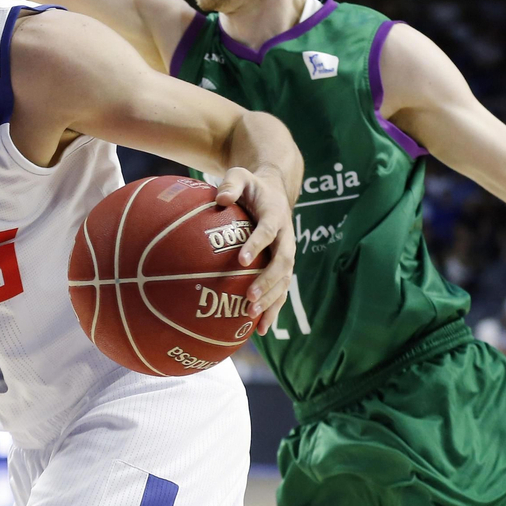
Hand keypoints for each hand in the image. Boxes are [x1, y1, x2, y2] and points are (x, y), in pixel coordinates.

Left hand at [214, 166, 295, 334]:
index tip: (241, 260)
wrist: (275, 190)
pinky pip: (281, 290)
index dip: (257, 244)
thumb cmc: (251, 184)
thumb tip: (218, 198)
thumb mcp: (240, 175)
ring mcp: (287, 253)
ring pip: (285, 281)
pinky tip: (260, 330)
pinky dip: (274, 309)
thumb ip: (230, 184)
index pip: (269, 230)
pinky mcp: (283, 266)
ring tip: (255, 318)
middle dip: (268, 282)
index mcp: (276, 214)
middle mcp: (286, 237)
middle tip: (250, 298)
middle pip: (283, 262)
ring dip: (273, 300)